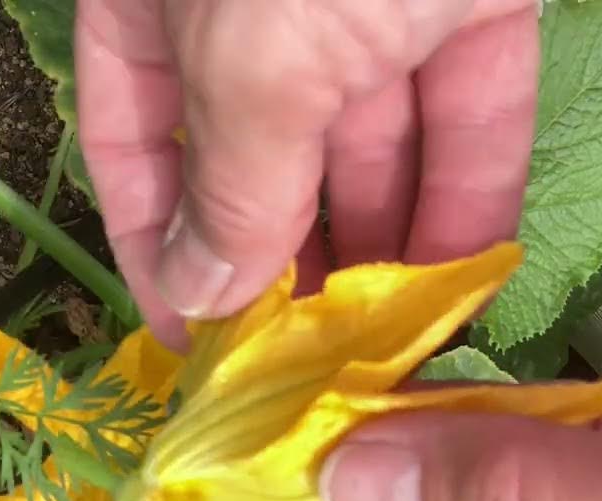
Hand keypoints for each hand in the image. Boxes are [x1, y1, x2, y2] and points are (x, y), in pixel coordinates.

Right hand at [76, 0, 541, 347]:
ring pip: (365, 141)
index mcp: (155, 8)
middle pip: (257, 159)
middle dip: (283, 263)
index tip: (193, 344)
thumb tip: (199, 293)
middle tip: (304, 364)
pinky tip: (470, 270)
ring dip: (382, 243)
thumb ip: (228, 183)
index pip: (130, 148)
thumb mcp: (253, 59)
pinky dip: (469, 184)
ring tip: (392, 344)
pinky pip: (464, 102)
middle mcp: (250, 8)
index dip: (156, 251)